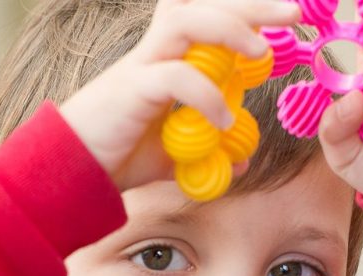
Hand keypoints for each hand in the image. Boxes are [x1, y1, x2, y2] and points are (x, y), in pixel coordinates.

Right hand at [58, 0, 300, 191]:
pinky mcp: (132, 88)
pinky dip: (206, 97)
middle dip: (251, 4)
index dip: (240, 7)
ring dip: (230, 30)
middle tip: (293, 12)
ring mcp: (143, 66)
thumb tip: (239, 160)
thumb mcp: (173, 155)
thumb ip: (207, 151)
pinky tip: (222, 121)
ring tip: (261, 54)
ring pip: (187, 22)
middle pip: (201, 4)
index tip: (282, 16)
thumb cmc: (116, 155)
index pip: (204, 12)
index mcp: (168, 57)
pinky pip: (176, 78)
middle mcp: (156, 51)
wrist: (69, 171)